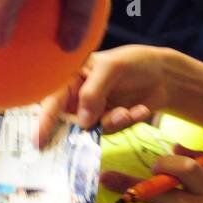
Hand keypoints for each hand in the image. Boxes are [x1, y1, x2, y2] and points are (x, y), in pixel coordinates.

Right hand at [35, 45, 177, 145]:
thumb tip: (81, 122)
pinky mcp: (109, 122)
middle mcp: (77, 96)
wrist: (164, 75)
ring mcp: (93, 111)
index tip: (38, 141)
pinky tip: (141, 110)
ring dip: (113, 122)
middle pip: (69, 120)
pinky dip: (127, 122)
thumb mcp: (111, 68)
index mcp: (70, 77)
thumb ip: (93, 92)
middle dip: (84, 126)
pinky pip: (111, 131)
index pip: (52, 100)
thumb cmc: (134, 62)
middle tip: (100, 124)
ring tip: (129, 111)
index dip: (44, 121)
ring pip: (93, 129)